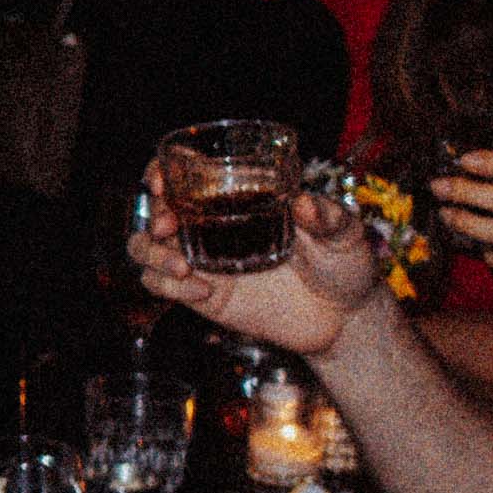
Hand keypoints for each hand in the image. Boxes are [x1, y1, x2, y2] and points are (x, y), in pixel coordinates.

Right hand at [127, 171, 383, 358]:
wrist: (346, 321)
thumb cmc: (347, 267)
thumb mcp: (345, 235)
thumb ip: (329, 217)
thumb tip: (303, 203)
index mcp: (242, 200)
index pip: (187, 176)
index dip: (162, 171)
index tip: (160, 181)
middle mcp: (215, 226)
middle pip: (156, 209)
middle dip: (151, 214)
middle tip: (166, 226)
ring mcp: (206, 260)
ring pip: (146, 248)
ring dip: (150, 253)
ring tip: (181, 267)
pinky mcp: (205, 296)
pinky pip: (163, 286)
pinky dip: (168, 286)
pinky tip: (202, 291)